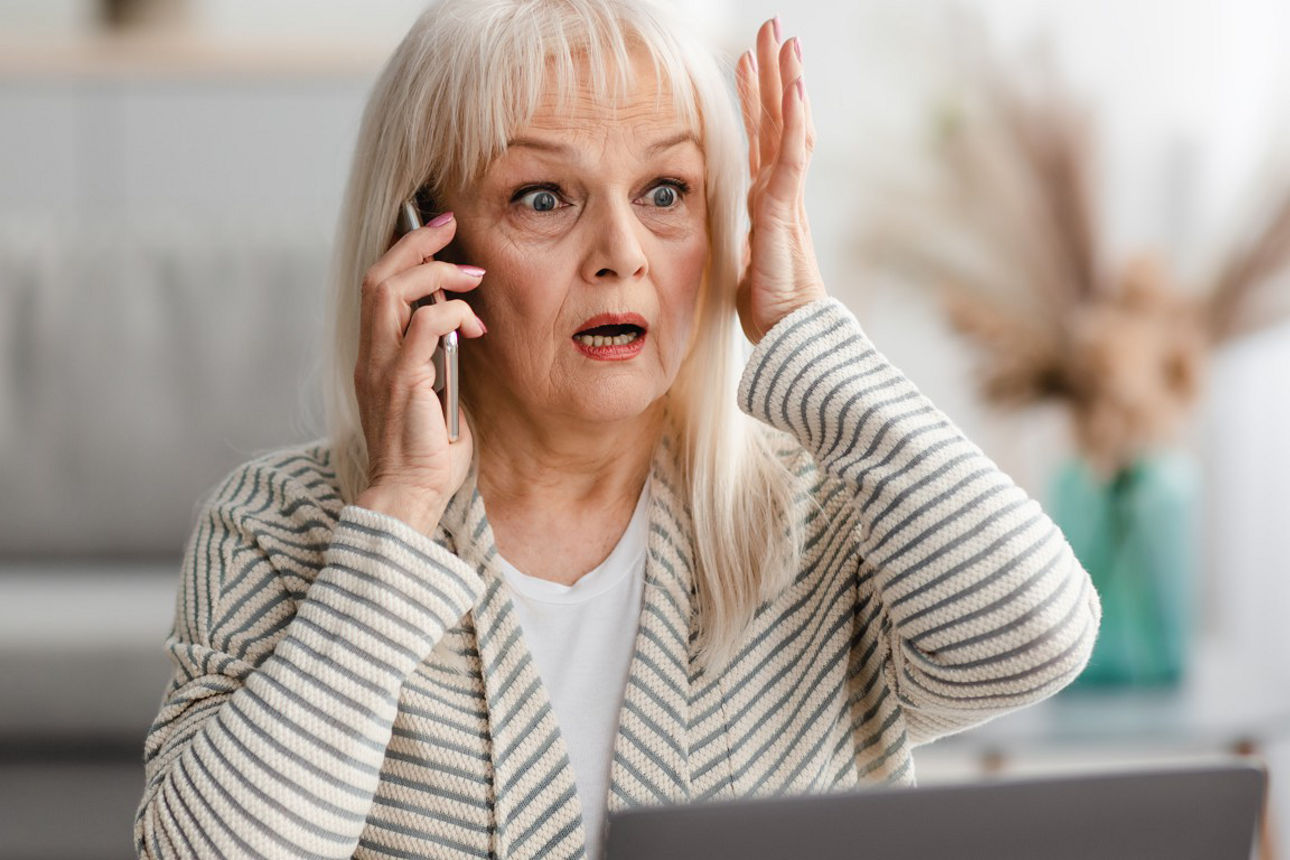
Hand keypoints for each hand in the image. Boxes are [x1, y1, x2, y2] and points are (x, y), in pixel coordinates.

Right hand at [353, 212, 487, 533]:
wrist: (409, 494)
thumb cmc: (427, 453)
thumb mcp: (434, 394)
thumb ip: (438, 359)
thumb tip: (460, 326)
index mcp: (375, 355)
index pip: (377, 286)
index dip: (404, 252)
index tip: (438, 233)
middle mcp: (370, 354)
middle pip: (377, 275)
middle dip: (415, 242)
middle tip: (451, 226)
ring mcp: (381, 366)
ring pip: (390, 290)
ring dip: (435, 272)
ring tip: (471, 276)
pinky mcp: (402, 381)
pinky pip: (422, 327)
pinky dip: (451, 314)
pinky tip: (475, 326)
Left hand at [735, 17, 827, 342]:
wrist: (792, 336)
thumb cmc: (771, 311)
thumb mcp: (744, 267)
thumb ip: (742, 246)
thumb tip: (736, 246)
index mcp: (767, 202)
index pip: (761, 138)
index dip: (755, 99)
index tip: (747, 63)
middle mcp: (779, 191)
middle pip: (777, 120)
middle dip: (772, 74)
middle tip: (771, 30)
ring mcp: (786, 197)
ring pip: (788, 128)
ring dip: (786, 83)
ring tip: (786, 41)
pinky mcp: (786, 210)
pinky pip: (791, 157)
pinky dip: (792, 121)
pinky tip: (794, 88)